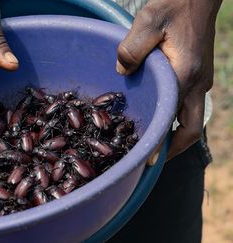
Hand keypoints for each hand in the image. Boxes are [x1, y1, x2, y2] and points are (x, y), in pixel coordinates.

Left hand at [116, 0, 221, 162]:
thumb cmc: (173, 5)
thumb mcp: (148, 22)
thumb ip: (132, 49)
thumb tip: (121, 71)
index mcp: (184, 76)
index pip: (173, 120)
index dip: (160, 143)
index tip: (146, 160)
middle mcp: (197, 83)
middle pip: (191, 128)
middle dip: (174, 148)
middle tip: (153, 159)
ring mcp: (200, 79)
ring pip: (192, 118)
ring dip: (176, 134)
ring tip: (154, 143)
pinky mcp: (198, 72)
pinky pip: (189, 103)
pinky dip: (177, 117)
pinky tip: (160, 114)